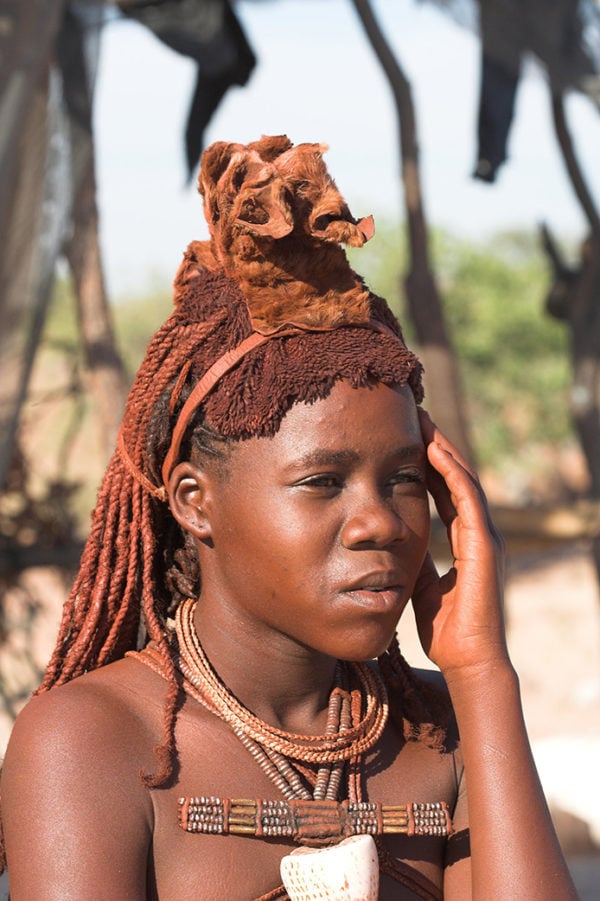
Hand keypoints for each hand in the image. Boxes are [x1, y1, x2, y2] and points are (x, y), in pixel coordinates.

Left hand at [411, 410, 507, 677]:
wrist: (468, 660)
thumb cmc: (446, 629)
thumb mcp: (424, 583)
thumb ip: (418, 560)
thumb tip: (399, 544)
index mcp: (465, 538)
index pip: (445, 488)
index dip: (427, 460)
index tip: (406, 437)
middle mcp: (478, 531)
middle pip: (456, 475)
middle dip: (435, 443)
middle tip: (414, 414)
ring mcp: (484, 536)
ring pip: (463, 478)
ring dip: (442, 447)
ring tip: (422, 420)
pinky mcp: (483, 544)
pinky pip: (467, 498)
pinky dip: (450, 472)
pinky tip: (433, 450)